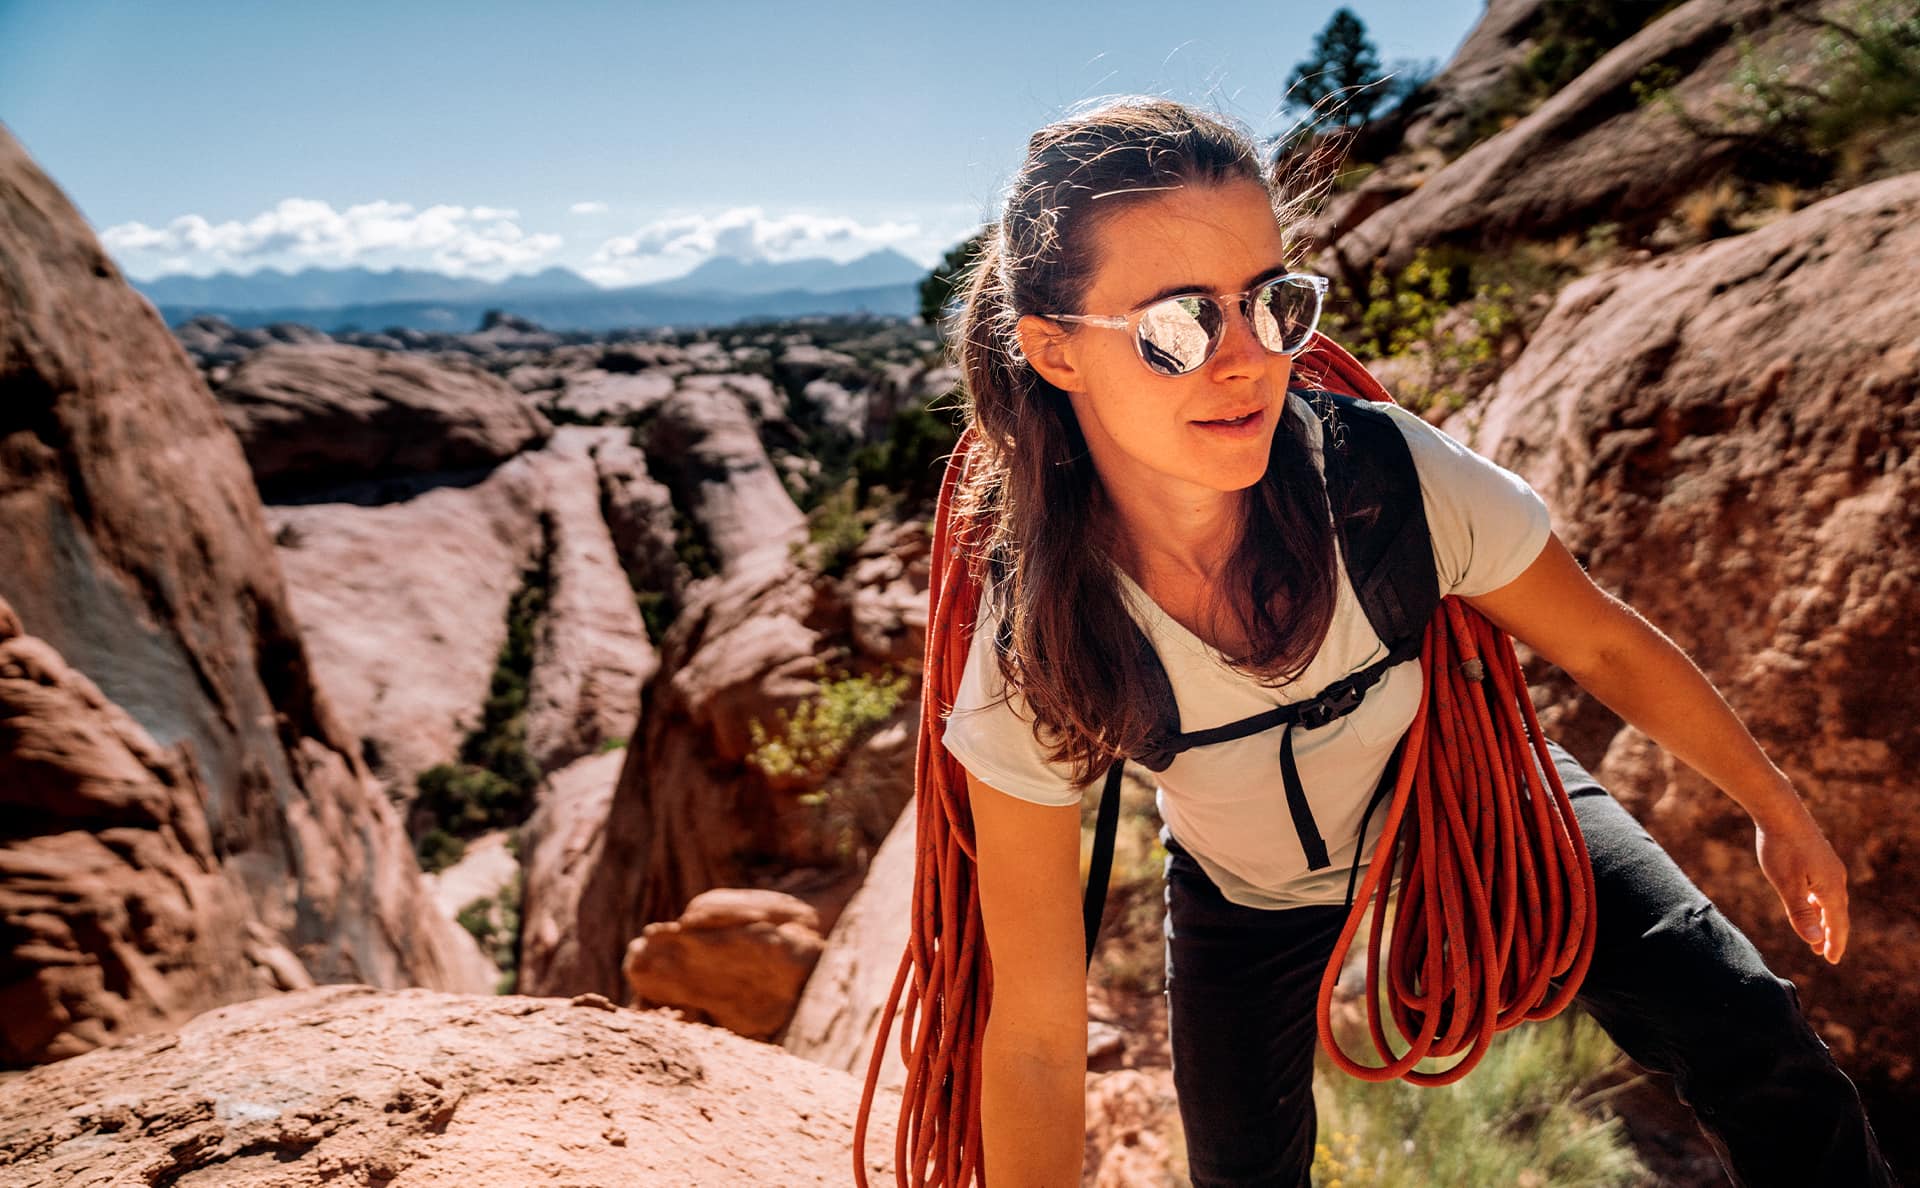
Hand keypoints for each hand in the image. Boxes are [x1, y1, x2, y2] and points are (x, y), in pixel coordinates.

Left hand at [1753, 800, 1848, 963]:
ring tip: (1815, 934)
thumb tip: (1816, 940)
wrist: (1779, 810)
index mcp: (1831, 888)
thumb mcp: (1787, 885)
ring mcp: (1829, 867)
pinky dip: (1818, 902)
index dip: (1834, 943)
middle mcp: (1836, 878)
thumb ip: (1800, 913)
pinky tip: (1808, 903)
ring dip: (1823, 919)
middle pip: (1836, 914)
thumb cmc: (1781, 848)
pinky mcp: (1819, 858)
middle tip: (1823, 953)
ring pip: (1830, 900)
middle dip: (1830, 934)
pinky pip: (1823, 888)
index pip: (1836, 924)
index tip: (1831, 960)